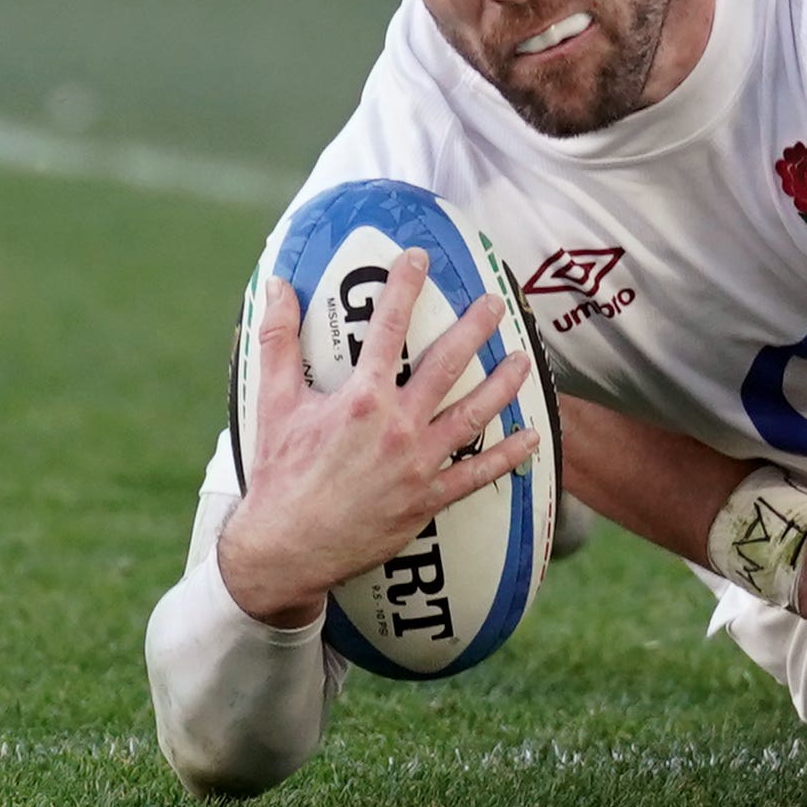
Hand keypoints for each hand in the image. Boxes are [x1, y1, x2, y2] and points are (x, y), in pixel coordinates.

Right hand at [216, 252, 541, 628]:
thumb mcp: (273, 404)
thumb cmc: (279, 475)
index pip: (388, 329)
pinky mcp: (429, 498)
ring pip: (474, 414)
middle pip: (447, 365)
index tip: (419, 257)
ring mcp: (419, 463)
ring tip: (525, 358)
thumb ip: (278, 342)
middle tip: (496, 302)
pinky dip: (508, 455)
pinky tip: (532, 435)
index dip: (404, 288)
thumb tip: (276, 286)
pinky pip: (478, 473)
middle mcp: (398, 426)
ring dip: (504, 383)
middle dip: (475, 327)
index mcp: (361, 399)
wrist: (286, 548)